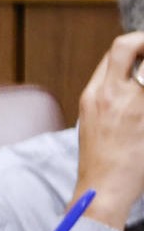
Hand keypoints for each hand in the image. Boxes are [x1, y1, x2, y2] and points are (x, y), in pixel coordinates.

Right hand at [74, 32, 143, 230]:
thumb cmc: (101, 160)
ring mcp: (132, 106)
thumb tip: (130, 81)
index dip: (137, 43)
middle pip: (128, 47)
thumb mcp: (92, 120)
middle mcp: (110, 94)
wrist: (104, 188)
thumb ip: (109, 97)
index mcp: (94, 94)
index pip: (116, 51)